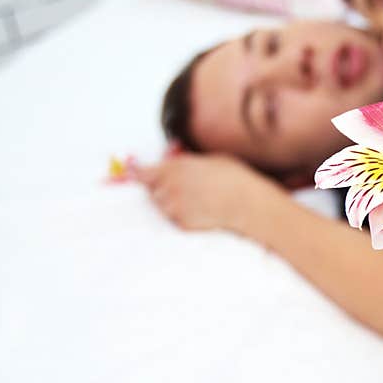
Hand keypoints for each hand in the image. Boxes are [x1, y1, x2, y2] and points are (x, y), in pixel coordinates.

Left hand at [137, 153, 270, 233]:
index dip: (138, 174)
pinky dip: (184, 216)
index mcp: (174, 167)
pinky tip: (202, 210)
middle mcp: (169, 187)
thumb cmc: (234, 177)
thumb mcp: (210, 159)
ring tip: (197, 200)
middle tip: (183, 188)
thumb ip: (186, 161)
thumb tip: (172, 159)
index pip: (142, 173)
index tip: (134, 175)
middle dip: (162, 189)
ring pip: (163, 207)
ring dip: (172, 203)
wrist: (248, 203)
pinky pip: (176, 220)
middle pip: (152, 191)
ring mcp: (174, 207)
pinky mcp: (182, 224)